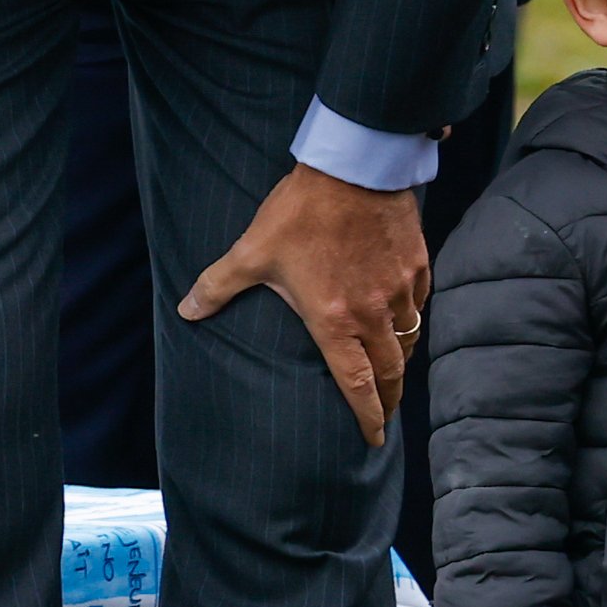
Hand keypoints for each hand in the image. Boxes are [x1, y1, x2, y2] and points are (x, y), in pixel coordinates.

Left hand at [177, 162, 428, 446]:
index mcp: (335, 322)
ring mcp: (399, 291)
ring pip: (408, 340)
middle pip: (390, 372)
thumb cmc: (300, 212)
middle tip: (385, 414)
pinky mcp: (416, 266)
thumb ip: (218, 286)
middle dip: (389, 399)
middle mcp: (373, 314)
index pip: (358, 386)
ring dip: (400, 362)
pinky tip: (403, 321)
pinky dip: (411, 321)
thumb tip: (186, 311)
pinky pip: (419, 306)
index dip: (368, 417)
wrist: (354, 169)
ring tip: (392, 372)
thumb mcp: (252, 252)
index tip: (373, 438)